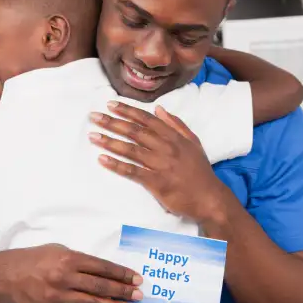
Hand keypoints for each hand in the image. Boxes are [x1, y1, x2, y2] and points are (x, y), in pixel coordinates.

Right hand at [4, 243, 143, 302]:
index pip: (102, 267)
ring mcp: (59, 296)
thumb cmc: (38, 259)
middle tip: (139, 296)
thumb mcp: (60, 250)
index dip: (121, 274)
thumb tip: (108, 272)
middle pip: (100, 286)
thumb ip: (82, 260)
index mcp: (69, 258)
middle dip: (122, 291)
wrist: (9, 276)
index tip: (136, 279)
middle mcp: (65, 277)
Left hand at [88, 101, 230, 224]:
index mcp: (173, 137)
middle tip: (93, 116)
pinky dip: (116, 165)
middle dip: (113, 122)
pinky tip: (102, 159)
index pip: (146, 119)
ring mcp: (160, 165)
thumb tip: (159, 109)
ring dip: (110, 141)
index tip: (110, 104)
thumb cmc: (200, 170)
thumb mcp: (193, 142)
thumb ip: (176, 124)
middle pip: (134, 131)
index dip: (127, 111)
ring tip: (93, 135)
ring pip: (131, 150)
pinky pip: (132, 171)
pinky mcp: (156, 182)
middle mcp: (165, 147)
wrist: (209, 198)